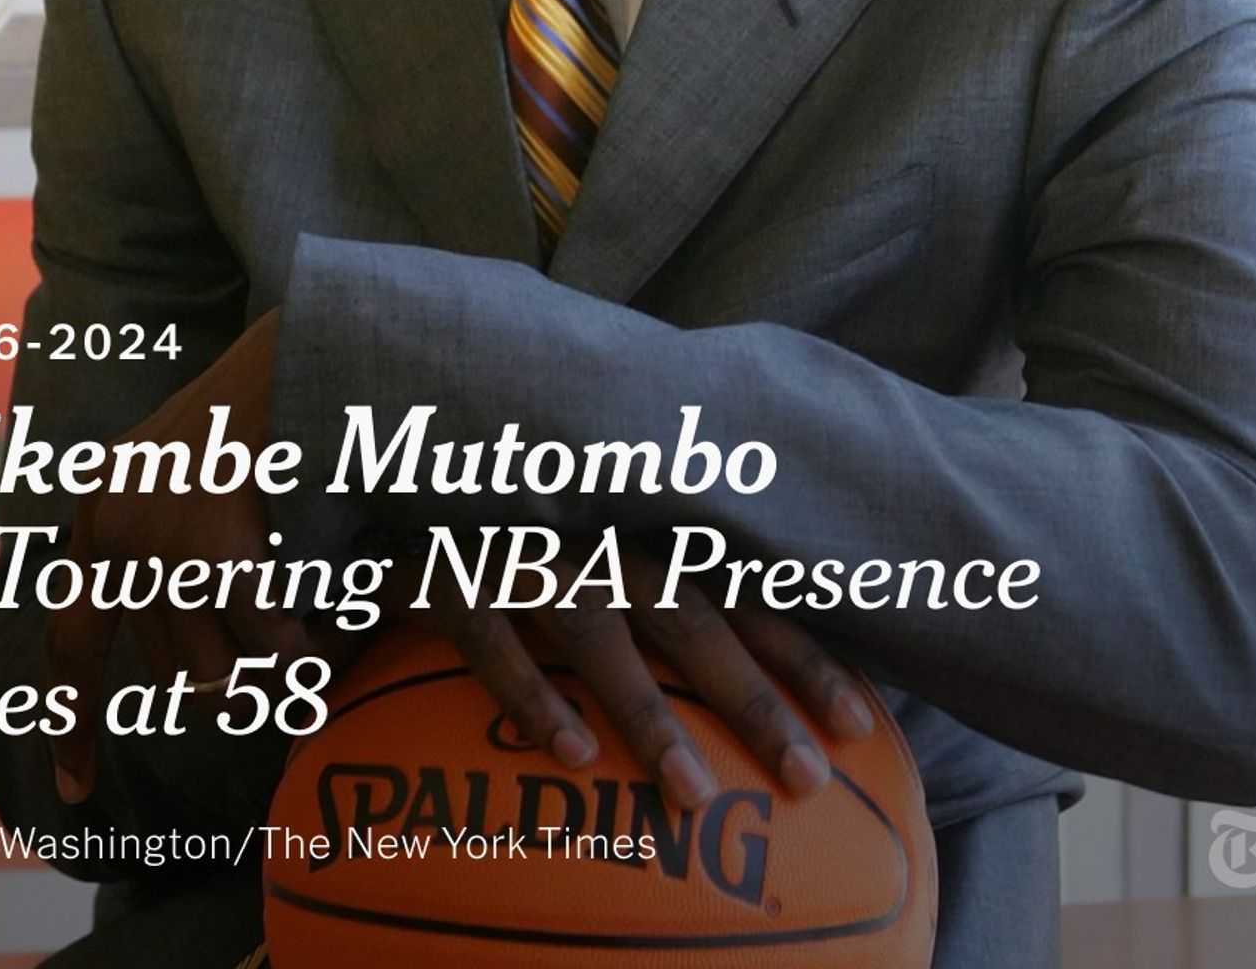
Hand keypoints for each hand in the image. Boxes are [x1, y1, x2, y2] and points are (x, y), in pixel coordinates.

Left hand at [44, 310, 309, 803]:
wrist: (295, 351)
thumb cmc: (254, 411)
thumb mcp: (175, 470)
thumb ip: (149, 541)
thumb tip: (166, 640)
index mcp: (97, 515)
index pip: (72, 644)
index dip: (73, 723)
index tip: (76, 792)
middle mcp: (110, 530)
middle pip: (163, 667)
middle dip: (223, 685)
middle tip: (275, 694)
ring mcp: (156, 541)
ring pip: (211, 667)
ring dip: (264, 676)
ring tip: (305, 670)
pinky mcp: (211, 549)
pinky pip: (262, 640)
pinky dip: (297, 652)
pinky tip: (320, 653)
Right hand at [396, 542, 874, 810]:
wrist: (392, 459)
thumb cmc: (507, 523)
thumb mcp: (592, 542)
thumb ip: (658, 593)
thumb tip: (744, 674)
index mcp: (639, 525)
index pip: (738, 589)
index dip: (801, 651)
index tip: (863, 724)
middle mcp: (592, 531)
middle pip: (690, 613)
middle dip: (753, 696)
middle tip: (808, 778)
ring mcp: (520, 548)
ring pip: (598, 629)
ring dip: (649, 713)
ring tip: (694, 796)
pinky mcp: (447, 571)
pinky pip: (490, 637)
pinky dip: (530, 694)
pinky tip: (570, 755)